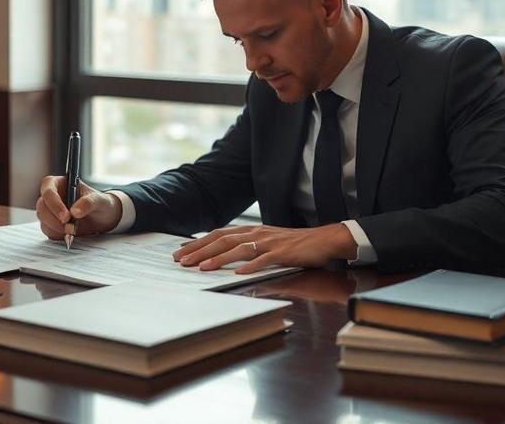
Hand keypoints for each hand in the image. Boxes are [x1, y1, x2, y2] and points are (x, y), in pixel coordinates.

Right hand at [36, 176, 122, 239]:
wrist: (103, 219)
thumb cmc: (100, 204)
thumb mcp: (100, 200)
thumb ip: (89, 202)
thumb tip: (75, 212)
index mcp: (61, 183)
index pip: (48, 189)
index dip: (54, 202)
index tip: (66, 216)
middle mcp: (53, 196)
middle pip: (41, 206)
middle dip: (53, 218)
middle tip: (69, 227)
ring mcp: (51, 211)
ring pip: (43, 220)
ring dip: (56, 228)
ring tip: (73, 230)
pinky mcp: (52, 224)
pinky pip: (48, 231)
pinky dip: (58, 234)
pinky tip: (70, 233)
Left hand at [171, 223, 358, 274]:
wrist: (323, 239)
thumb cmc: (293, 244)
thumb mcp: (266, 241)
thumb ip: (247, 245)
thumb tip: (223, 253)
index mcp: (251, 230)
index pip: (219, 234)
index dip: (199, 241)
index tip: (180, 251)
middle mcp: (257, 233)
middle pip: (223, 240)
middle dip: (200, 250)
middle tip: (182, 261)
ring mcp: (270, 242)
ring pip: (239, 249)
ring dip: (218, 258)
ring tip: (202, 267)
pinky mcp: (284, 253)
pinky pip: (265, 260)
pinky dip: (251, 267)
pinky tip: (238, 274)